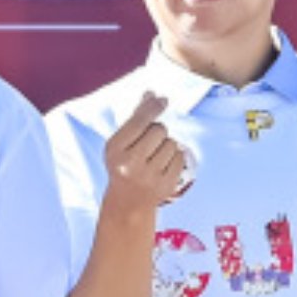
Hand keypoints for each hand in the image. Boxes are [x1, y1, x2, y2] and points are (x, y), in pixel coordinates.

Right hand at [97, 91, 189, 215]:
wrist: (128, 201)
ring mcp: (149, 176)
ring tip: (154, 157)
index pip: (139, 121)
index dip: (152, 107)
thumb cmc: (124, 165)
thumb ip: (136, 118)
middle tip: (149, 144)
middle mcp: (130, 163)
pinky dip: (175, 158)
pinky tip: (163, 166)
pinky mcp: (166, 185)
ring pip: (172, 143)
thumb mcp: (121, 143)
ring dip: (166, 146)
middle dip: (158, 132)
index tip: (162, 100)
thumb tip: (151, 94)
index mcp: (115, 150)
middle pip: (159, 130)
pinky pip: (180, 157)